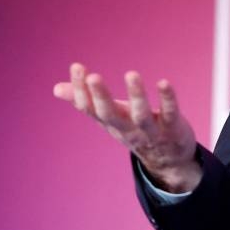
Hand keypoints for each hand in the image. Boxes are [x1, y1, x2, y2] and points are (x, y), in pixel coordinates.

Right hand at [53, 63, 201, 192]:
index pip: (90, 109)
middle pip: (110, 115)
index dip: (82, 91)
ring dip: (136, 96)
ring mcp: (151, 131)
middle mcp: (127, 129)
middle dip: (101, 97)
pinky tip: (163, 83)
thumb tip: (56, 88)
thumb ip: (86, 102)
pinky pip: (170, 114)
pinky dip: (167, 100)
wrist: (169, 162)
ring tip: (131, 74)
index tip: (77, 67)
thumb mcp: (111, 117)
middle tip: (93, 76)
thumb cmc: (135, 131)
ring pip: (141, 116)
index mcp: (111, 123)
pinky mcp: (173, 128)